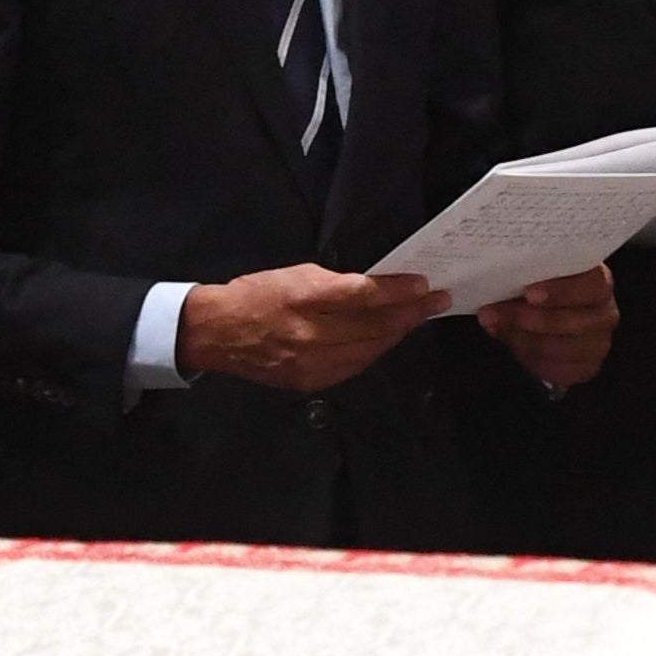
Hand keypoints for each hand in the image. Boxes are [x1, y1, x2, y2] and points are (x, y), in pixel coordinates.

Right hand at [179, 264, 438, 393]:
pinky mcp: (312, 381)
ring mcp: (312, 361)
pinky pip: (355, 365)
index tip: (423, 285)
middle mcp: (311, 333)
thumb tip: (375, 290)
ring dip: (399, 333)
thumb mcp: (296, 275)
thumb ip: (336, 285)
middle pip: (374, 325)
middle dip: (411, 312)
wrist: (218, 332)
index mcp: (304, 298)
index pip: (364, 295)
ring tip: (418, 318)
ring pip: (371, 349)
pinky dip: (376, 351)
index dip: (398, 291)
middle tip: (437, 301)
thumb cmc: (257, 294)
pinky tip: (389, 339)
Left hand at [482, 264, 622, 392]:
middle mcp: (606, 312)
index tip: (529, 293)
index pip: (592, 284)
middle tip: (493, 315)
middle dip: (530, 319)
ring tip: (500, 329)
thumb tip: (494, 295)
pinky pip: (560, 369)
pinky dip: (534, 360)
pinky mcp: (589, 366)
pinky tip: (518, 348)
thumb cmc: (540, 292)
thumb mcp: (531, 281)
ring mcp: (600, 342)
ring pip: (562, 348)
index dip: (561, 290)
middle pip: (573, 321)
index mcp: (598, 281)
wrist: (548, 322)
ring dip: (525, 339)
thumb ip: (520, 283)